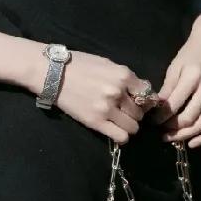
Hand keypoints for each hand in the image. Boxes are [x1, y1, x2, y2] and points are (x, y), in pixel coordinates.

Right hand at [30, 47, 148, 144]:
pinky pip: (120, 137)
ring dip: (128, 125)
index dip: (144, 100)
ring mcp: (107, 109)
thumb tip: (142, 90)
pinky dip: (122, 136)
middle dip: (135, 113)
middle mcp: (118, 92)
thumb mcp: (107, 64)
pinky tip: (115, 130)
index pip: (147, 94)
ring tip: (119, 121)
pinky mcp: (95, 122)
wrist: (53, 73)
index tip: (138, 102)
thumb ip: (126, 77)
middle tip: (125, 111)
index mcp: (123, 75)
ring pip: (133, 127)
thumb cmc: (80, 65)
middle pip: (140, 112)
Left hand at [153, 12, 200, 146]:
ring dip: (185, 136)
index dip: (161, 117)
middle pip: (189, 118)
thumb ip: (168, 89)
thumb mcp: (176, 66)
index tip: (152, 121)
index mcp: (194, 76)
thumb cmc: (192, 53)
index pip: (174, 104)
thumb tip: (157, 111)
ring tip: (171, 138)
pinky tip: (193, 142)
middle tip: (160, 132)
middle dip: (172, 129)